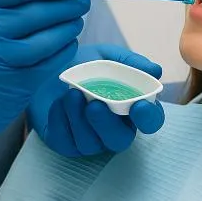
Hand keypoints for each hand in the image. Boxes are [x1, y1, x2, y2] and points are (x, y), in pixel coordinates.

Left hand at [29, 44, 164, 156]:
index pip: (150, 121)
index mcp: (129, 108)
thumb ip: (130, 63)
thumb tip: (156, 70)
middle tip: (95, 105)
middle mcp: (113, 128)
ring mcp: (88, 140)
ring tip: (72, 94)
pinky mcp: (64, 143)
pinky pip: (65, 141)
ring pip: (90, 143)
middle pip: (120, 140)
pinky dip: (61, 120)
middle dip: (107, 124)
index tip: (140, 106)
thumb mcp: (106, 57)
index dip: (149, 118)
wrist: (46, 66)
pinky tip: (59, 102)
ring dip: (80, 119)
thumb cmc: (82, 65)